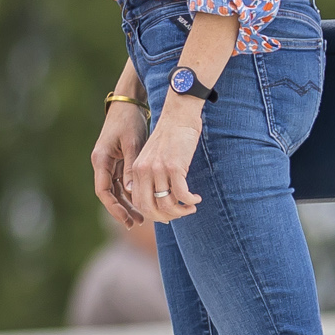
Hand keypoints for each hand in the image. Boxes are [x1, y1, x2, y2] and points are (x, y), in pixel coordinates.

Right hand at [90, 104, 148, 236]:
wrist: (128, 104)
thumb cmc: (129, 121)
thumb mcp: (132, 144)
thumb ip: (131, 167)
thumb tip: (131, 191)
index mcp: (101, 160)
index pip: (104, 191)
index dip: (114, 207)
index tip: (126, 219)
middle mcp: (102, 164)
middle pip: (109, 194)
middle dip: (122, 209)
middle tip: (136, 223)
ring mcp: (109, 163)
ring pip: (116, 190)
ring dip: (127, 203)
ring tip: (142, 217)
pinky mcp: (117, 161)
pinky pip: (122, 182)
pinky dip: (131, 193)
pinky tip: (142, 201)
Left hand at [129, 102, 205, 223]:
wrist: (178, 116)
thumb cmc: (169, 139)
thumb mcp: (153, 158)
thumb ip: (151, 177)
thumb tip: (159, 202)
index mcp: (137, 171)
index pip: (139, 203)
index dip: (153, 214)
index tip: (167, 215)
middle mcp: (144, 172)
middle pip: (150, 208)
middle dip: (166, 217)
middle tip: (180, 214)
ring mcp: (158, 169)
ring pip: (167, 204)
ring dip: (181, 211)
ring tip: (191, 207)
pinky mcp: (174, 166)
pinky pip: (182, 194)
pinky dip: (190, 200)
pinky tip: (196, 198)